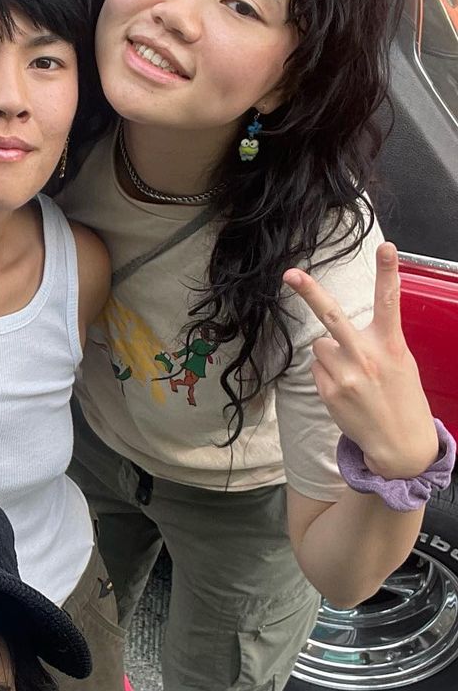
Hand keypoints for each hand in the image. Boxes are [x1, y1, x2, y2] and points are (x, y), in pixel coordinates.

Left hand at [283, 243, 437, 480]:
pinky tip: (345, 390)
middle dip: (310, 293)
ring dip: (330, 355)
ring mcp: (345, 375)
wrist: (398, 442)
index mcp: (390, 345)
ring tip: (352, 375)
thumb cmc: (401, 396)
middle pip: (333, 317)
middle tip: (290, 273)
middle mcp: (366, 356)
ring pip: (320, 345)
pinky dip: (326, 374)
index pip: (390, 302)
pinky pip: (316, 368)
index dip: (389, 272)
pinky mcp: (328, 391)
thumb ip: (378, 340)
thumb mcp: (401, 362)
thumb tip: (341, 331)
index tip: (386, 247)